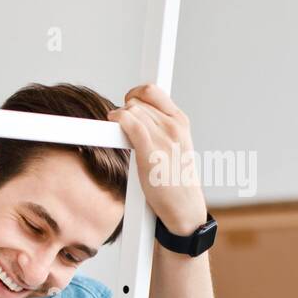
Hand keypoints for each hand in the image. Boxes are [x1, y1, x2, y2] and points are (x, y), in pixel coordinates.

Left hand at [107, 84, 208, 235]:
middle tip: (121, 127)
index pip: (152, 91)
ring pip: (131, 110)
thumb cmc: (175, 180)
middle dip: (125, 111)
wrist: (184, 207)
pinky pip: (129, 123)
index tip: (127, 103)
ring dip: (119, 118)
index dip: (135, 94)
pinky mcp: (151, 152)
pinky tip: (112, 122)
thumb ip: (158, 128)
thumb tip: (135, 115)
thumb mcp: (174, 146)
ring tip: (119, 134)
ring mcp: (164, 138)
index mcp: (180, 121)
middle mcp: (174, 126)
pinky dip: (117, 119)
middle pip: (137, 101)